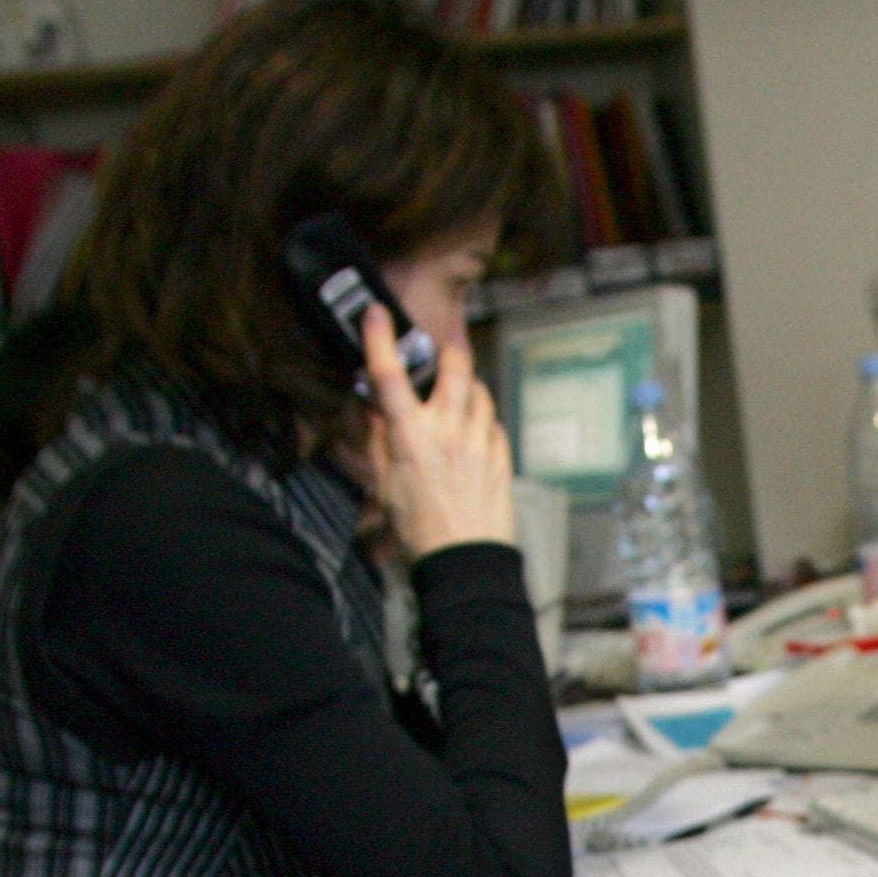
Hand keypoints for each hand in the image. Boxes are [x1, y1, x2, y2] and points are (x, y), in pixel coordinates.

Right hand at [361, 302, 514, 561]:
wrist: (465, 561)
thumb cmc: (421, 531)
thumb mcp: (386, 487)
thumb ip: (381, 443)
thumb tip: (376, 411)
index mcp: (411, 439)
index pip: (390, 377)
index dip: (380, 339)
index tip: (376, 315)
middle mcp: (448, 432)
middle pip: (455, 366)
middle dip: (449, 345)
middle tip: (444, 341)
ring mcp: (479, 442)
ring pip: (479, 390)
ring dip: (467, 384)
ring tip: (456, 394)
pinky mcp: (501, 456)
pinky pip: (493, 422)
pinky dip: (483, 419)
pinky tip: (473, 432)